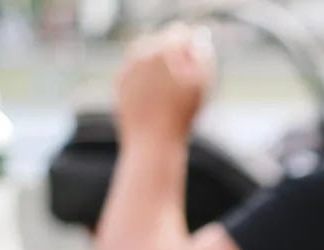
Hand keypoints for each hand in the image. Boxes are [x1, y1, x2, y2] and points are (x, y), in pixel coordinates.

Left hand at [115, 23, 214, 143]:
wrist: (153, 143)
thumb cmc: (182, 115)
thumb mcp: (203, 83)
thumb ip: (203, 54)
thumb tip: (196, 40)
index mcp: (165, 49)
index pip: (180, 33)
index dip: (191, 49)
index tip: (195, 67)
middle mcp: (143, 52)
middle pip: (162, 40)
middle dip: (172, 55)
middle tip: (181, 84)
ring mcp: (128, 65)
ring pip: (147, 54)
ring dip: (158, 66)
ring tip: (167, 93)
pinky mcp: (120, 80)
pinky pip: (136, 70)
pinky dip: (145, 79)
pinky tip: (155, 99)